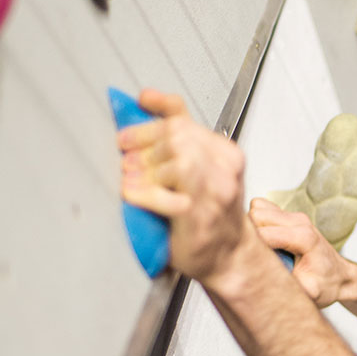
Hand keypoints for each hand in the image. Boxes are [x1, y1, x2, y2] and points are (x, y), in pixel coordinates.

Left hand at [118, 89, 249, 282]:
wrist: (229, 256)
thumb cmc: (211, 215)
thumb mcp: (203, 168)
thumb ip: (182, 134)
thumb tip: (147, 99)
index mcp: (226, 154)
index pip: (183, 121)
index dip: (148, 120)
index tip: (128, 131)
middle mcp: (225, 172)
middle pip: (177, 137)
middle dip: (143, 146)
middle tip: (127, 159)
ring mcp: (215, 195)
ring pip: (178, 161)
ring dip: (146, 170)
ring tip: (132, 179)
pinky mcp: (199, 217)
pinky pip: (166, 196)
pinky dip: (143, 193)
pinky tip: (133, 195)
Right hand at [248, 198, 352, 307]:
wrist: (340, 277)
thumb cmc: (327, 285)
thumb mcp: (310, 292)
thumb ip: (290, 285)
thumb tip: (266, 285)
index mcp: (304, 237)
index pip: (262, 233)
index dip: (250, 248)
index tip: (246, 263)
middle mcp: (299, 221)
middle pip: (256, 215)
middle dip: (247, 235)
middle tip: (249, 256)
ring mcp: (294, 216)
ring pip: (256, 209)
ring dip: (250, 227)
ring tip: (256, 249)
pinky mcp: (288, 216)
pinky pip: (261, 210)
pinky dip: (256, 223)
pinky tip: (262, 242)